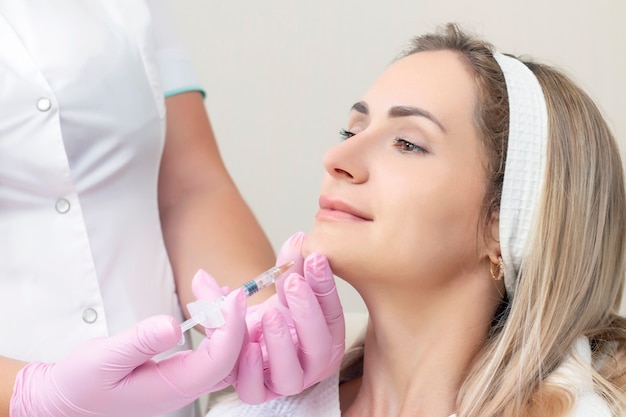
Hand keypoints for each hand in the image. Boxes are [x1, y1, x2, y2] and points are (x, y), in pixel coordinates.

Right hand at [10, 290, 246, 416]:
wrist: (70, 398)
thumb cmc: (83, 382)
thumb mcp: (103, 358)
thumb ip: (138, 342)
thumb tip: (172, 325)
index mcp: (173, 388)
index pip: (219, 359)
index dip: (231, 326)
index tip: (233, 295)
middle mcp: (186, 387)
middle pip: (228, 352)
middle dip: (227, 313)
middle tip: (207, 280)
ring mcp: (186, 381)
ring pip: (224, 351)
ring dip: (224, 316)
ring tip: (209, 285)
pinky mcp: (182, 371)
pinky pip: (213, 349)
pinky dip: (216, 323)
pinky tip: (210, 303)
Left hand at [234, 232, 345, 403]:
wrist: (245, 336)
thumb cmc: (273, 312)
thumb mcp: (280, 287)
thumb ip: (289, 264)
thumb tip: (299, 238)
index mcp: (327, 334)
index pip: (332, 312)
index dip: (325, 285)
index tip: (315, 257)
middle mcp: (313, 361)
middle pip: (319, 345)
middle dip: (307, 311)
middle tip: (294, 282)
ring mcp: (288, 380)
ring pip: (292, 374)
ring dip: (281, 342)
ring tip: (270, 314)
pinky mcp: (259, 391)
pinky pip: (256, 391)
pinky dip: (252, 371)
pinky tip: (249, 347)